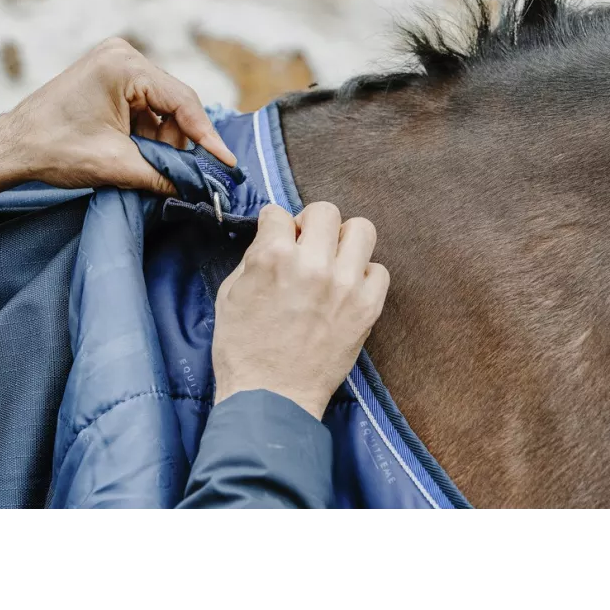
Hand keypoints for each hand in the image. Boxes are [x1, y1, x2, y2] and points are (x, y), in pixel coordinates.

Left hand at [0, 37, 235, 197]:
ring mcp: (115, 64)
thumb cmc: (53, 149)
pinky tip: (138, 155)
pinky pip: (144, 108)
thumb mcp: (116, 165)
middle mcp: (123, 55)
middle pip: (174, 104)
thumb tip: (198, 188)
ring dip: (162, 141)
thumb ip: (163, 175)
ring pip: (161, 109)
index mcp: (124, 66)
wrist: (12, 147)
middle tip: (182, 176)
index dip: (207, 137)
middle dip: (178, 142)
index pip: (182, 101)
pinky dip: (147, 135)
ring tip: (149, 168)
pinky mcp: (109, 79)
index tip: (227, 163)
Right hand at [212, 202, 389, 419]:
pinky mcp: (366, 308)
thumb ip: (254, 259)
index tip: (275, 237)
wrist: (270, 397)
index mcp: (272, 257)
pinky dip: (364, 275)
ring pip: (362, 230)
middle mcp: (313, 264)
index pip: (278, 213)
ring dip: (344, 241)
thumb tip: (273, 239)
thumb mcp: (230, 294)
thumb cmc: (242, 350)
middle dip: (310, 224)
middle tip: (305, 245)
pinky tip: (346, 289)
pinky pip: (379, 270)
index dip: (273, 226)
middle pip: (325, 211)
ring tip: (332, 261)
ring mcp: (345, 285)